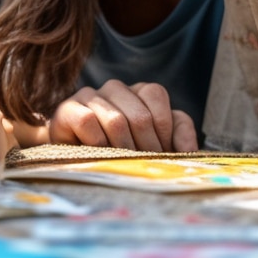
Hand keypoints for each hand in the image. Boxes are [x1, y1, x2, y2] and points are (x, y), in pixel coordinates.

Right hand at [47, 80, 197, 151]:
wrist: (74, 159)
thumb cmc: (121, 151)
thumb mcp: (155, 143)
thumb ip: (179, 136)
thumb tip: (190, 150)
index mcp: (138, 92)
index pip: (156, 96)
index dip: (162, 131)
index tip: (161, 155)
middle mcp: (115, 88)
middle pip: (139, 114)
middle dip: (146, 148)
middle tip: (143, 168)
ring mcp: (89, 95)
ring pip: (116, 120)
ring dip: (123, 150)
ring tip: (122, 165)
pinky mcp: (67, 110)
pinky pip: (88, 122)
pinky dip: (98, 144)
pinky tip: (99, 156)